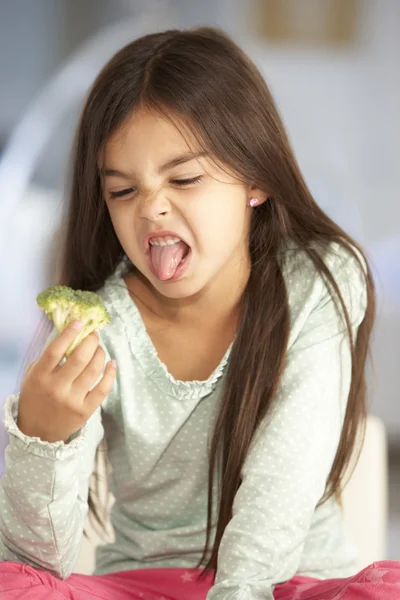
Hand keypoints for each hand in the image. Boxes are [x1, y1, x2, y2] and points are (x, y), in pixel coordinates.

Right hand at [17, 321, 116, 442]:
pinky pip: (103, 389)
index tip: (80, 323)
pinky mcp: (85, 411)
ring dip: (100, 354)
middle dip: (91, 341)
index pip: (55, 350)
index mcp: (40, 376)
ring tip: (99, 349)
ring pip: (93, 370)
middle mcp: (56, 388)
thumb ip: (48, 358)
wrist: (38, 433)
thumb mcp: (33, 376)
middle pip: (79, 358)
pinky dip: (110, 373)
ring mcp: (72, 400)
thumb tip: (71, 336)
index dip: (69, 334)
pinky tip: (112, 363)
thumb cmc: (37, 397)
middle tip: (94, 335)